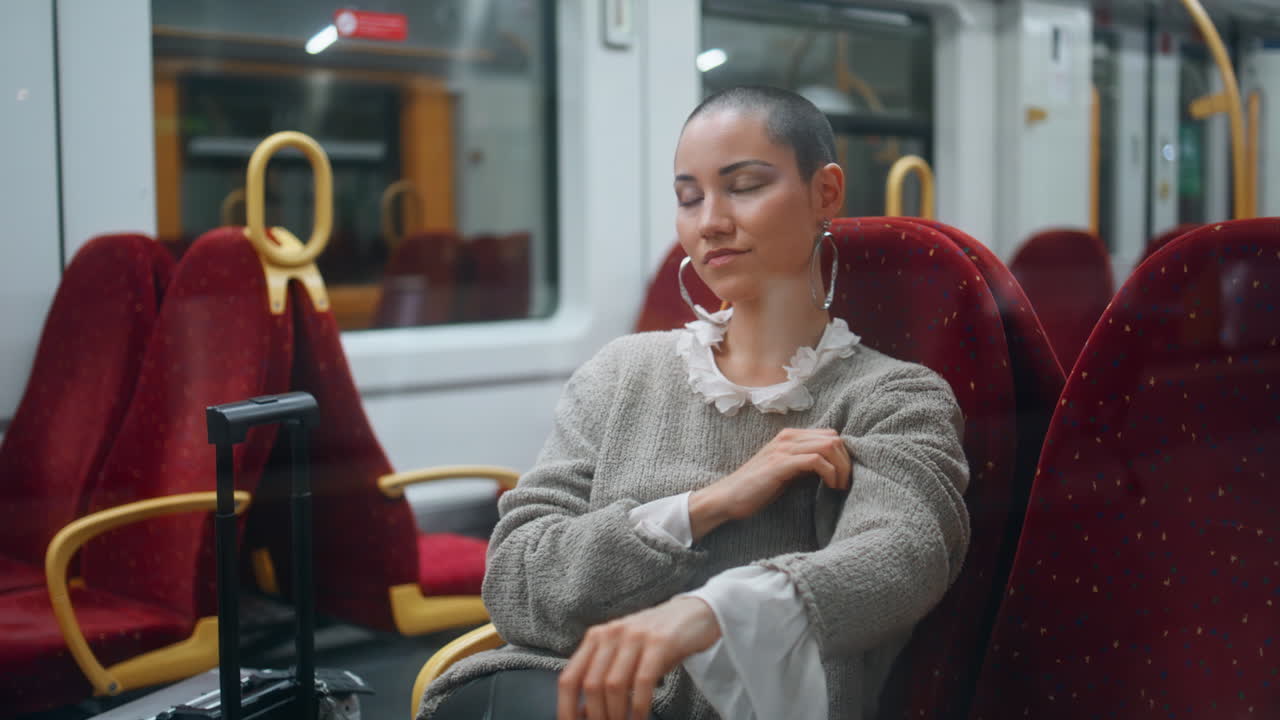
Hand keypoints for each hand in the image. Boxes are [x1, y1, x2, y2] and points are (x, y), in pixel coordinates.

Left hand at [557, 597, 719, 719]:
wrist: (694, 614)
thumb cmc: (655, 641)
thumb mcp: (624, 653)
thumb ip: (603, 677)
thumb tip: (585, 714)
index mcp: (596, 638)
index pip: (569, 678)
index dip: (566, 709)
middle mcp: (611, 634)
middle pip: (591, 685)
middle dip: (596, 717)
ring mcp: (635, 636)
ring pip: (613, 685)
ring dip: (616, 715)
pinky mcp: (660, 642)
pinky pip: (642, 681)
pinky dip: (638, 706)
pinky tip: (640, 719)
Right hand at [690, 428, 850, 539]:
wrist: (729, 497)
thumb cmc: (757, 488)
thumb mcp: (787, 471)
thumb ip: (805, 463)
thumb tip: (834, 467)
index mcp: (790, 436)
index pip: (830, 435)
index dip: (844, 455)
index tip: (844, 476)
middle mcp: (788, 437)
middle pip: (834, 438)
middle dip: (846, 461)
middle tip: (845, 484)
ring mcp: (784, 449)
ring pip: (829, 446)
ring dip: (841, 468)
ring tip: (840, 486)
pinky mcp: (781, 464)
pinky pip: (816, 461)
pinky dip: (830, 473)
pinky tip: (830, 487)